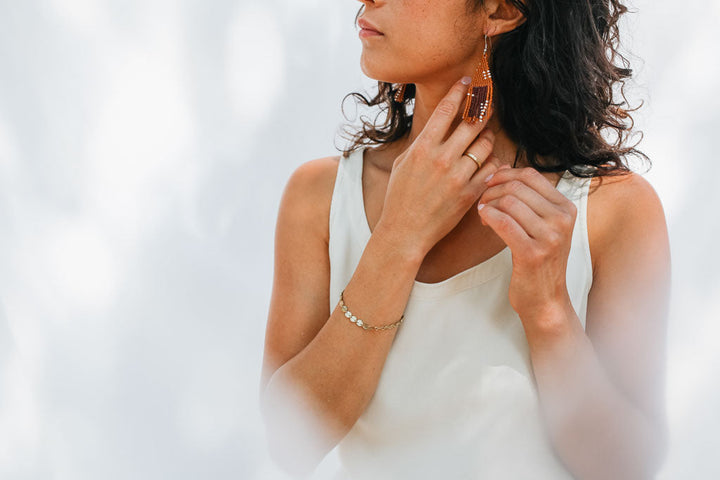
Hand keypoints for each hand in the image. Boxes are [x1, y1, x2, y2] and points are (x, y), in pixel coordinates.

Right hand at [374, 77, 500, 258]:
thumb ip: (421, 143)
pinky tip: (488, 161)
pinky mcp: (470, 194)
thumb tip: (436, 124)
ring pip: (485, 145)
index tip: (468, 81)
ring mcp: (458, 176)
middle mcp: (441, 159)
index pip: (445, 110)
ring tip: (485, 136)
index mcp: (422, 148)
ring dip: (488, 137)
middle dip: (482, 109)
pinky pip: (492, 169)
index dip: (459, 91)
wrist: (405, 231)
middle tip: (488, 103)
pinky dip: (493, 162)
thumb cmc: (400, 197)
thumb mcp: (402, 164)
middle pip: (472, 123)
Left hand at [477, 166, 576, 319]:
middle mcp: (562, 219)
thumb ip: (527, 198)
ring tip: (483, 216)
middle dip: (492, 191)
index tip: (489, 184)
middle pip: (517, 187)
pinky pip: (503, 223)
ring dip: (488, 205)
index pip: (531, 175)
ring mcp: (549, 237)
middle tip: (482, 203)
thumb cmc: (538, 260)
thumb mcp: (540, 225)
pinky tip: (483, 221)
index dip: (504, 174)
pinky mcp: (532, 253)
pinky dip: (488, 217)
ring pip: (508, 203)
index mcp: (566, 208)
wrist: (545, 299)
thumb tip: (502, 168)